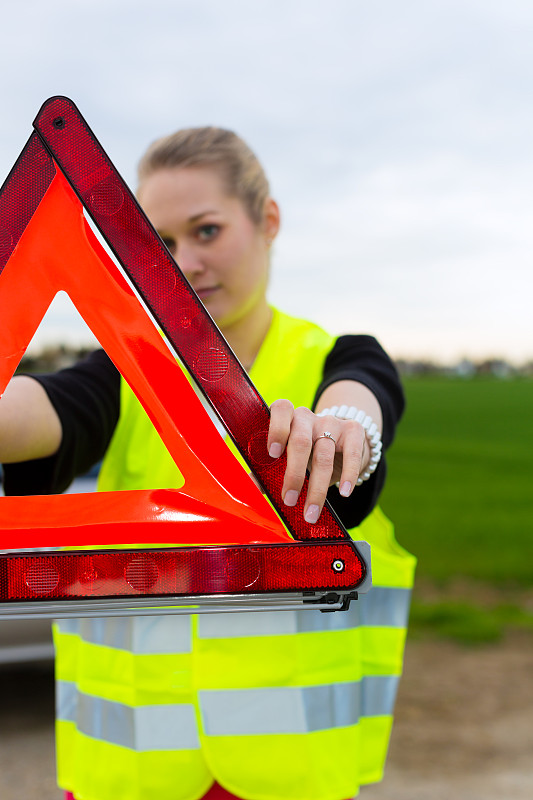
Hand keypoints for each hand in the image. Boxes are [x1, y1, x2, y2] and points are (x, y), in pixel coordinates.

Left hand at [267, 399, 367, 523]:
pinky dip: (348, 475)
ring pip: (323, 455)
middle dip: (294, 475)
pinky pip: (352, 454)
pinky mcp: (353, 430)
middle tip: (289, 500)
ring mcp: (331, 422)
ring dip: (317, 488)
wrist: (341, 440)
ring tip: (311, 511)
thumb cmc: (305, 452)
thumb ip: (269, 468)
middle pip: (300, 442)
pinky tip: (344, 492)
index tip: (273, 454)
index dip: (276, 430)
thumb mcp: (287, 456)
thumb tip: (254, 486)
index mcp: (287, 418)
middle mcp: (308, 417)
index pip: (282, 410)